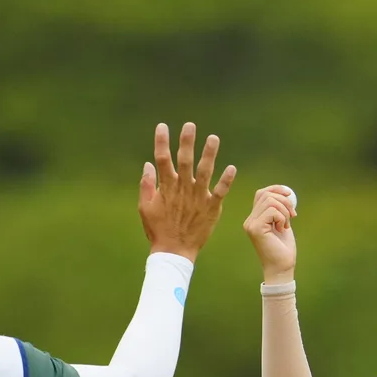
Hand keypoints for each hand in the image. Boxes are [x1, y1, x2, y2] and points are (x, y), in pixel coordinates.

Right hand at [138, 122, 237, 261]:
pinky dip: (226, 180)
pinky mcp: (211, 207)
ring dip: (209, 154)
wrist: (174, 251)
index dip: (162, 142)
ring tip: (213, 138)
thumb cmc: (158, 229)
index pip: (162, 159)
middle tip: (190, 125)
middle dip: (187, 142)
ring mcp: (198, 197)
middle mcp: (183, 189)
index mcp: (166, 187)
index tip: (162, 126)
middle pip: (184, 160)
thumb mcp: (145, 207)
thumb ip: (147, 185)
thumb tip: (148, 164)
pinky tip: (232, 167)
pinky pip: (220, 191)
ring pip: (205, 171)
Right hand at [243, 185, 297, 282]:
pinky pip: (272, 211)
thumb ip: (280, 209)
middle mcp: (250, 220)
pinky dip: (282, 217)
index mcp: (255, 218)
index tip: (289, 194)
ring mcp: (251, 224)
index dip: (276, 189)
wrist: (282, 267)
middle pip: (266, 195)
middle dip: (284, 201)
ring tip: (286, 224)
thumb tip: (286, 192)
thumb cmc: (283, 248)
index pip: (261, 193)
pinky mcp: (255, 228)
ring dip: (284, 210)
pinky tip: (283, 228)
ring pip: (270, 201)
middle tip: (293, 215)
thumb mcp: (283, 223)